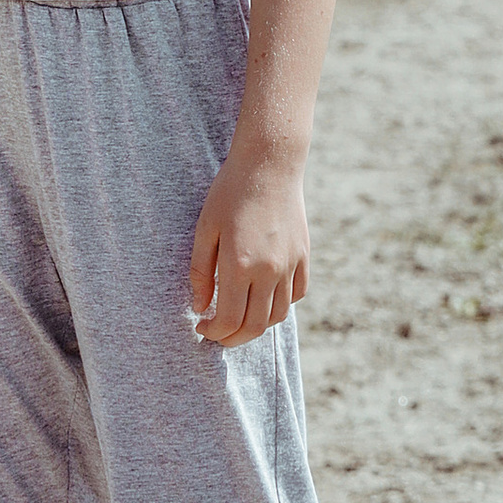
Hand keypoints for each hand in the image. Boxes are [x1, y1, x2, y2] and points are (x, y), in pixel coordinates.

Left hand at [188, 144, 309, 346]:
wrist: (269, 164)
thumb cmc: (229, 192)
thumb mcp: (205, 228)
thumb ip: (199, 271)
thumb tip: (199, 306)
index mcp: (239, 265)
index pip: (229, 320)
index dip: (213, 332)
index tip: (201, 327)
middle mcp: (269, 271)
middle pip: (255, 326)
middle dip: (233, 338)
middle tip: (217, 334)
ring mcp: (290, 265)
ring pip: (277, 315)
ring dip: (256, 325)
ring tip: (238, 317)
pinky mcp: (304, 257)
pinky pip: (296, 295)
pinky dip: (280, 305)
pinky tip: (262, 297)